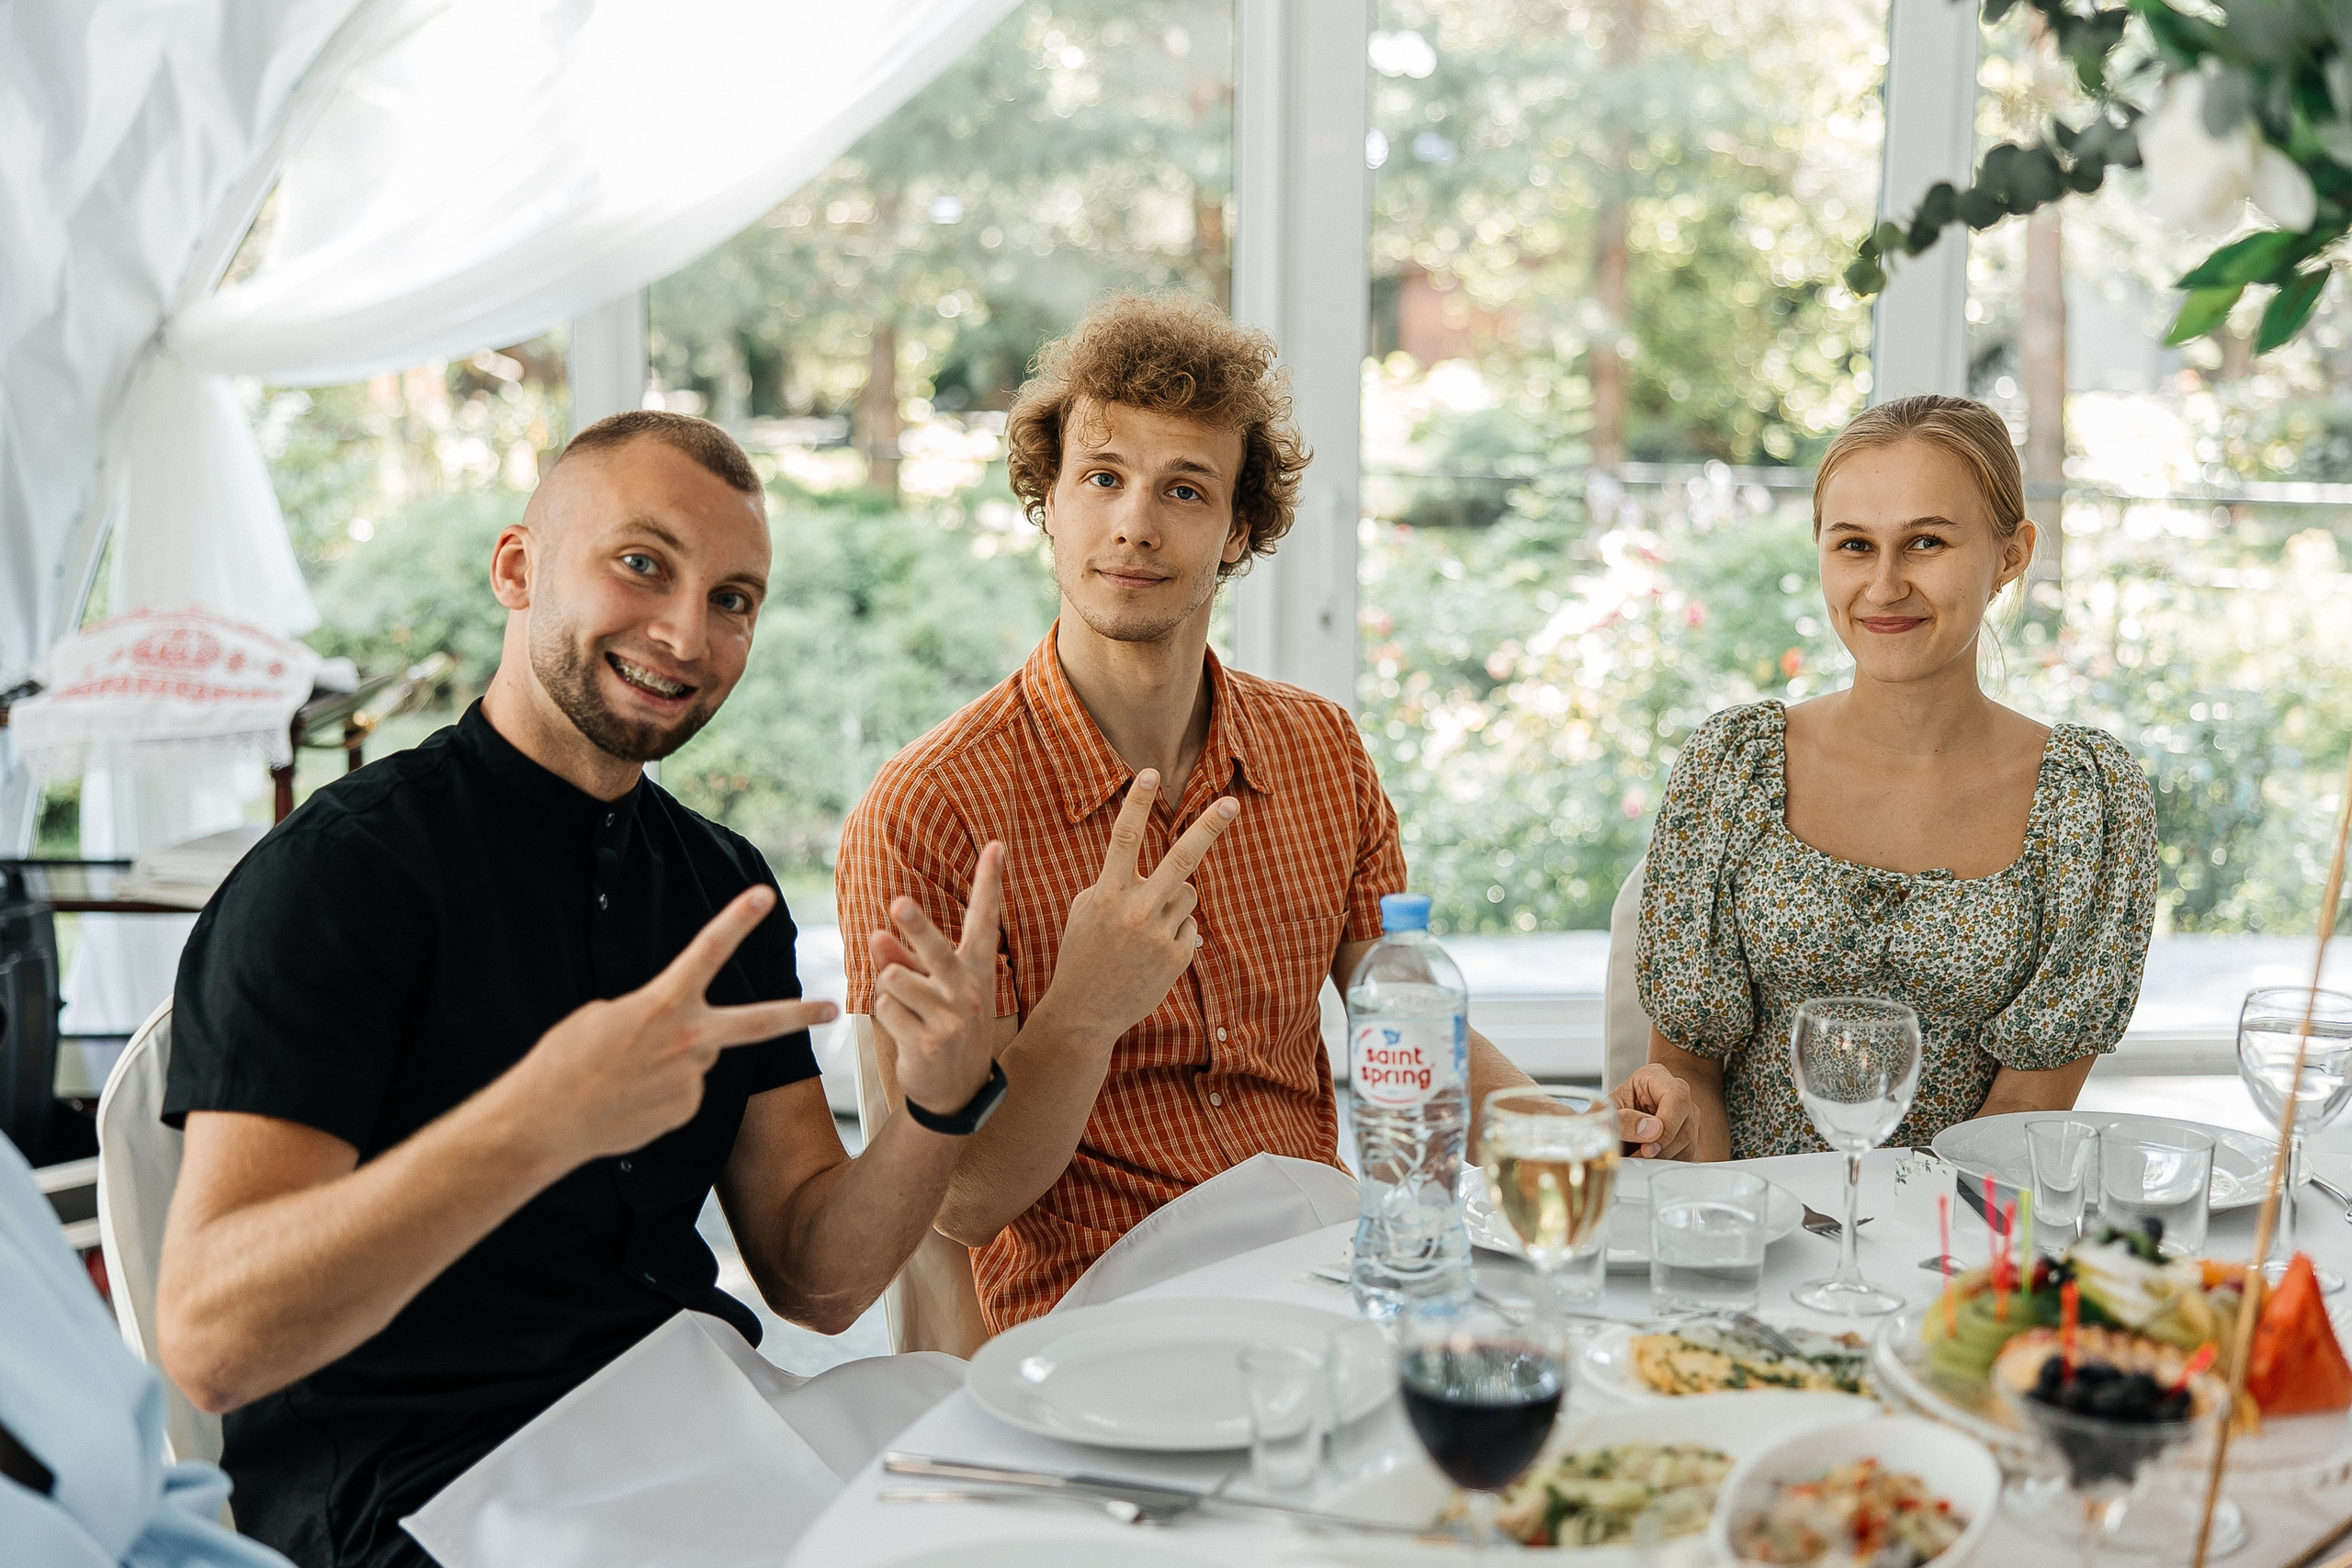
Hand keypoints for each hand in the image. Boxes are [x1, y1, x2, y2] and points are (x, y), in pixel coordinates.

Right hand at [507, 885, 837, 1164]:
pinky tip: (629, 1099)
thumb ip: (655, 1014)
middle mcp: (687, 1041)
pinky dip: (661, 1091)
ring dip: (670, 1060)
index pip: (707, 951)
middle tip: (830, 1008)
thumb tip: (682, 1034)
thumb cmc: (566, 1061)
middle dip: (797, 1015)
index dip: (736, 920)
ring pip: (697, 1058)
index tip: (764, 894)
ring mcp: (691, 1080)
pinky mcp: (685, 1111)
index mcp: (662, 1004)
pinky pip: (683, 1090)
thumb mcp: (603, 1016)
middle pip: (756, 1023)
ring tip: (625, 1075)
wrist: (545, 1123)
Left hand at [866, 842, 1006, 1113]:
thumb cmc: (943, 1024)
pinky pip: (885, 1009)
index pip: (985, 918)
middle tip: (898, 902)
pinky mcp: (928, 1041)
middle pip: (935, 949)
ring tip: (906, 1007)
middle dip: (915, 926)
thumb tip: (876, 935)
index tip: (997, 845)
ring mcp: (951, 1017)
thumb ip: (904, 958)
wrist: (956, 1089)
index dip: (990, 881)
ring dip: (889, 988)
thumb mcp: (932, 988)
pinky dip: (885, 1015)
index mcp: (976, 969)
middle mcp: (968, 990)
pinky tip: (904, 1030)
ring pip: (895, 979)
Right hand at [1047, 769, 1238, 1041]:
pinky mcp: (1177, 956)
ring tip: (1146, 929)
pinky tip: (1152, 955)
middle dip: (1209, 827)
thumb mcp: (1085, 911)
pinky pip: (1189, 927)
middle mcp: (1135, 910)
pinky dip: (1176, 933)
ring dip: (1174, 901)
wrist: (1085, 1013)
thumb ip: (1113, 884)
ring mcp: (1159, 934)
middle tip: (1232, 803)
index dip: (1138, 803)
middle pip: (1182, 858)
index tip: (1150, 773)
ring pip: (1187, 894)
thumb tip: (1147, 870)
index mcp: (1106, 894)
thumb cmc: (1081, 954)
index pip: (1123, 838)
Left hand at [1613, 1063, 1698, 1159]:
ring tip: (1638, 1158)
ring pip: (1689, 1145)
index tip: (1647, 1148)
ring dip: (1664, 1159)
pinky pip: (1688, 1158)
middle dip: (1662, 1149)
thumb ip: (1622, 1121)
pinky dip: (1668, 1165)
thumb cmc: (1606, 1114)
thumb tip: (1651, 1131)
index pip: (1677, 1098)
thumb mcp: (1603, 1115)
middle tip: (1638, 1157)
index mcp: (1656, 1078)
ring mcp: (1688, 1117)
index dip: (1667, 1125)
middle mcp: (1677, 1095)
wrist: (1609, 1125)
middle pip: (1686, 1126)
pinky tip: (1649, 1162)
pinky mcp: (1690, 1139)